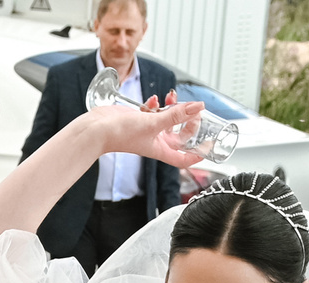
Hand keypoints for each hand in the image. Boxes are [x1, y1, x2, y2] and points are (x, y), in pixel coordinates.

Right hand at [81, 100, 209, 169]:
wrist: (98, 128)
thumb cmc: (121, 134)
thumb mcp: (153, 122)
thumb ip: (176, 114)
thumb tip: (197, 107)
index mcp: (161, 149)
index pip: (185, 158)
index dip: (198, 154)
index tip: (209, 143)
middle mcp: (156, 142)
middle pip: (181, 135)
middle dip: (188, 121)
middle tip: (193, 110)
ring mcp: (148, 131)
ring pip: (168, 120)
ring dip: (173, 109)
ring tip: (172, 98)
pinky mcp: (140, 120)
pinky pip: (154, 112)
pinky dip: (157, 105)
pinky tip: (154, 100)